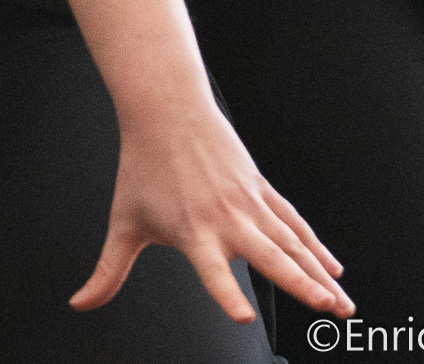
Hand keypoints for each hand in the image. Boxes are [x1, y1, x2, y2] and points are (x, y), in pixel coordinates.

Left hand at [75, 95, 351, 324]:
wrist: (165, 107)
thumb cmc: (144, 164)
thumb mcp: (123, 222)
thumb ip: (107, 271)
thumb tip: (80, 303)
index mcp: (193, 232)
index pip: (212, 272)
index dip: (227, 294)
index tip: (245, 315)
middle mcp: (227, 219)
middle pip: (271, 258)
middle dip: (303, 286)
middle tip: (330, 310)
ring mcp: (248, 202)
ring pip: (292, 243)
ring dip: (320, 273)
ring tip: (343, 303)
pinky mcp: (260, 189)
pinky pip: (293, 221)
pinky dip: (314, 244)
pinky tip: (333, 266)